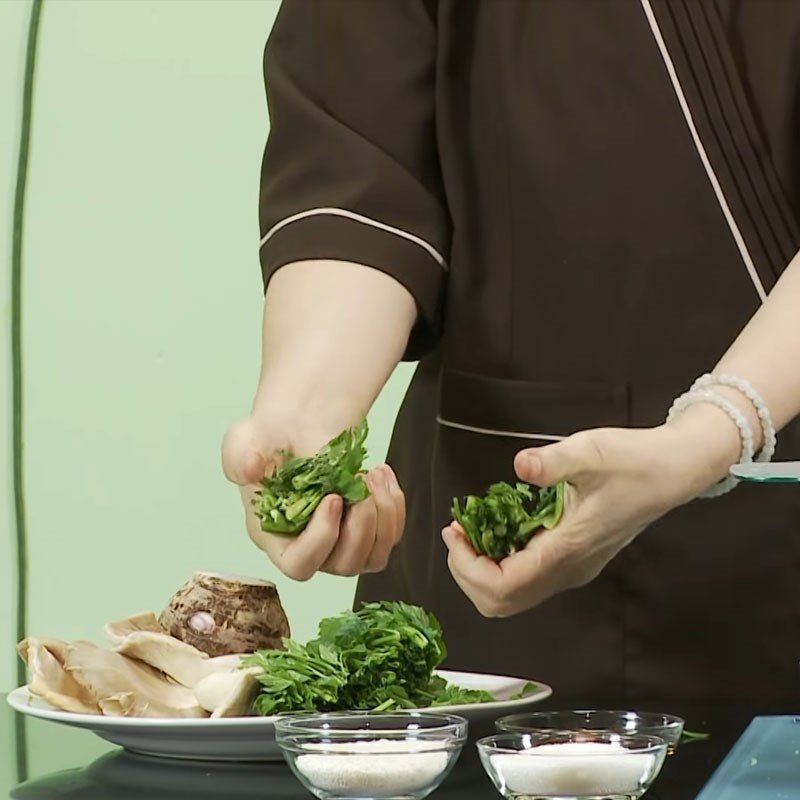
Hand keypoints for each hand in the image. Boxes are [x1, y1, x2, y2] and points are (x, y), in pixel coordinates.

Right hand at [222, 413, 404, 579]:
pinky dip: (394, 507)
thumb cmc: (271, 438)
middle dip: (362, 525)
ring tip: (374, 474)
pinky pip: (390, 537)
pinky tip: (382, 474)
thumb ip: (238, 455)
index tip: (334, 498)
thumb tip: (246, 472)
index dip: (322, 538)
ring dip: (383, 516)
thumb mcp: (244, 439)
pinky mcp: (365, 534)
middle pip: (344, 564)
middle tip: (361, 481)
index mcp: (274, 535)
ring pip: (374, 556)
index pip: (299, 564)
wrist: (302, 427)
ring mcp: (340, 545)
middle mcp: (309, 548)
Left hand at [442, 406, 740, 616]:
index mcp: (567, 550)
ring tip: (469, 531)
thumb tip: (521, 465)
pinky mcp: (576, 561)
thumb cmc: (633, 461)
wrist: (673, 471)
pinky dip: (500, 564)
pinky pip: (527, 579)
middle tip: (456, 534)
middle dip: (467, 573)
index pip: (502, 586)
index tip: (455, 531)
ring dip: (481, 571)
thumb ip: (553, 461)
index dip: (467, 567)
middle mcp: (569, 570)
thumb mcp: (590, 451)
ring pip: (514, 596)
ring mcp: (574, 570)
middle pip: (501, 602)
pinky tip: (496, 529)